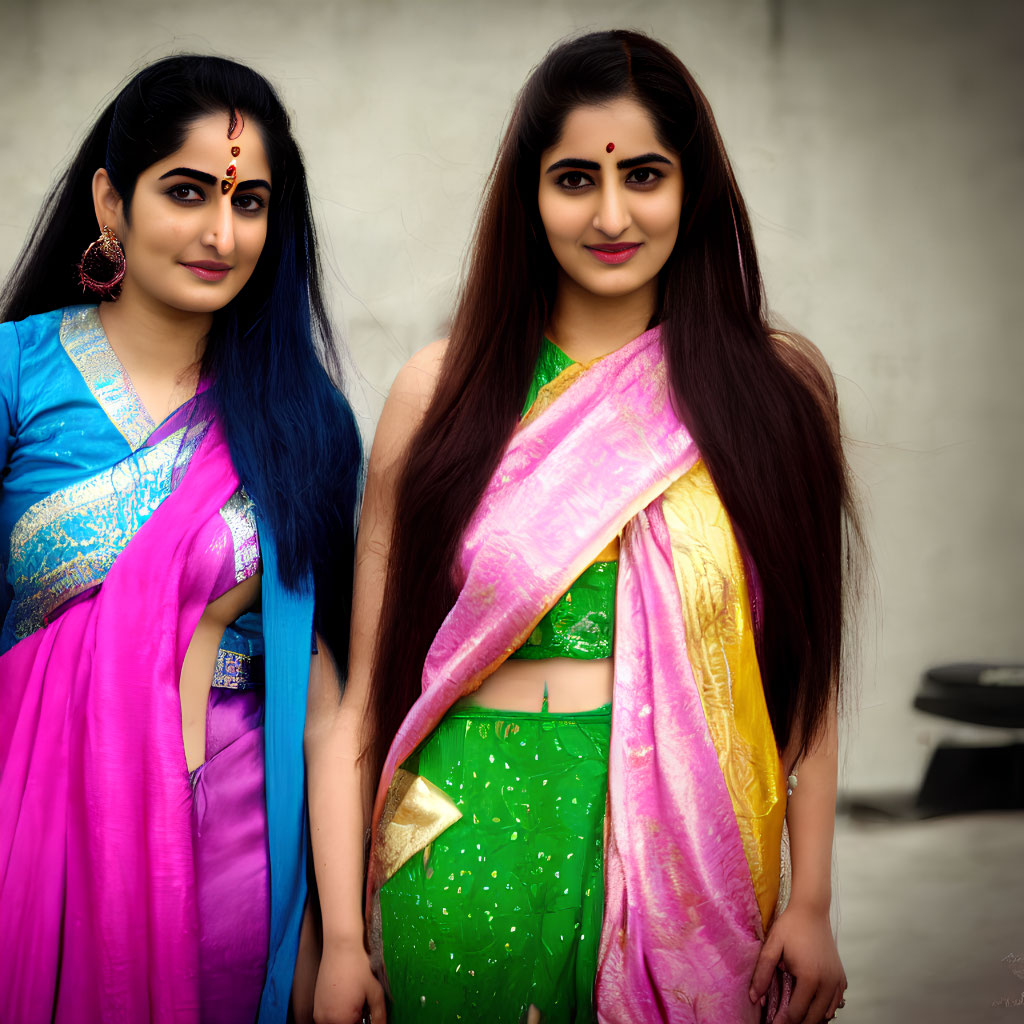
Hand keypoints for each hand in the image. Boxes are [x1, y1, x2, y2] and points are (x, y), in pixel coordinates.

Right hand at [313, 937, 386, 1023]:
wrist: (341, 946)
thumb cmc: (358, 966)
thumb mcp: (375, 992)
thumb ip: (379, 1016)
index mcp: (341, 1020)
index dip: (363, 1022)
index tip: (366, 1014)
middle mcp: (325, 1020)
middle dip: (355, 1021)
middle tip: (362, 1005)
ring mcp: (318, 1013)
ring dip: (347, 1019)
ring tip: (355, 1000)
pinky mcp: (316, 1006)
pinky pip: (328, 1018)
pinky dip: (338, 1014)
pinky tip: (346, 997)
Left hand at [748, 902, 846, 1023]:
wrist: (812, 910)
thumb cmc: (791, 926)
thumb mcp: (772, 946)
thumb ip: (762, 973)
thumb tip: (754, 997)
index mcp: (810, 977)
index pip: (796, 1013)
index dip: (782, 1022)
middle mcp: (827, 983)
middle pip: (813, 1019)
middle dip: (796, 1023)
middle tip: (780, 1021)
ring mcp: (837, 981)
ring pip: (826, 1014)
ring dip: (811, 1018)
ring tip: (794, 1014)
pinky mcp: (841, 977)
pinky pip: (835, 1003)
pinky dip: (824, 1009)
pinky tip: (811, 1004)